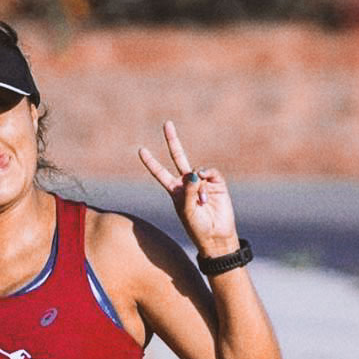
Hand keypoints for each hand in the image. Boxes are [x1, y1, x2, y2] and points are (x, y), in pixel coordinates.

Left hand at [138, 121, 238, 255]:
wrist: (216, 235)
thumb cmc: (197, 227)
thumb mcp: (186, 211)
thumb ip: (187, 192)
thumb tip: (195, 173)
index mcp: (174, 190)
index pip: (159, 172)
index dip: (151, 161)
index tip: (141, 150)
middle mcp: (187, 183)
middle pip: (178, 156)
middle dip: (172, 140)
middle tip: (167, 123)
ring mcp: (202, 181)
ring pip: (196, 170)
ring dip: (198, 187)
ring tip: (202, 203)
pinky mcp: (216, 182)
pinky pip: (210, 172)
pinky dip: (208, 180)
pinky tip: (209, 194)